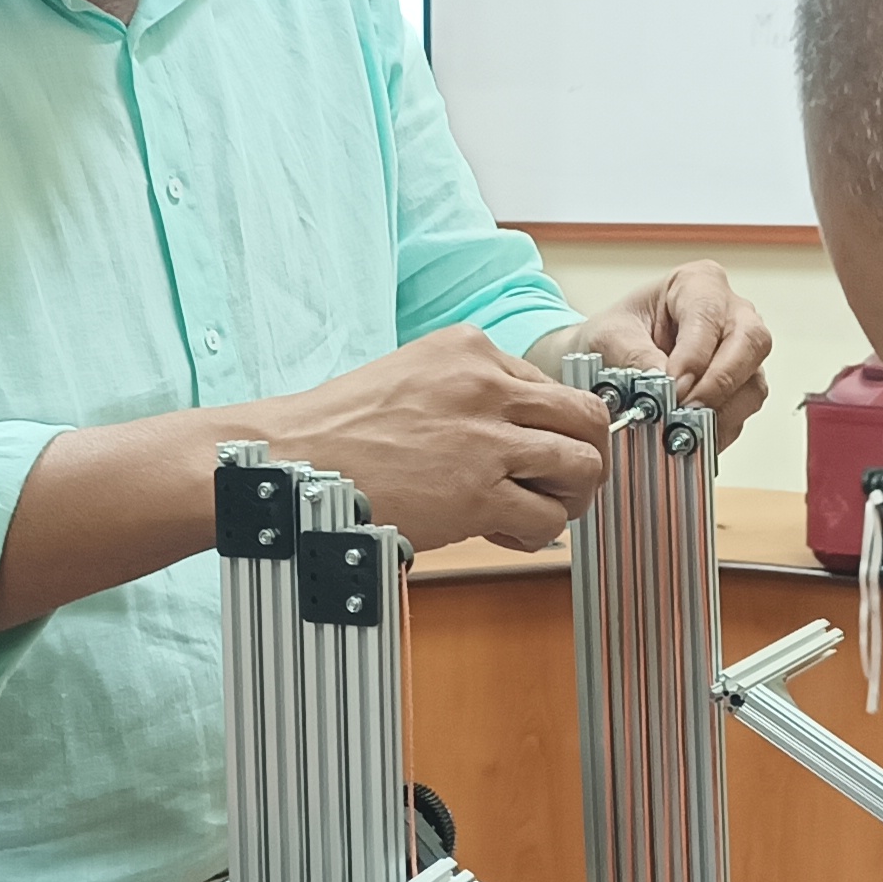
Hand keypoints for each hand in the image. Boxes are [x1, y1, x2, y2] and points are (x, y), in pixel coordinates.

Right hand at [259, 327, 611, 552]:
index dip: (554, 428)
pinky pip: (546, 517)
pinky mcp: (477, 493)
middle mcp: (487, 385)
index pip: (554, 386)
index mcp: (471, 348)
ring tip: (538, 510)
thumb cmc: (342, 429)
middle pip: (589, 419)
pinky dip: (536, 532)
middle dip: (587, 457)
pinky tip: (503, 531)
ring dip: (570, 497)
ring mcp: (485, 439)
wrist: (293, 461)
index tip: (538, 453)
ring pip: (582, 467)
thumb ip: (471, 392)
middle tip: (566, 484)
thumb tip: (525, 431)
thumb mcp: (414, 376)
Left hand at [550, 262, 773, 446]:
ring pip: (754, 382)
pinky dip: (719, 428)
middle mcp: (731, 314)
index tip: (674, 386)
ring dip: (721, 411)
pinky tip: (691, 435)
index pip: (710, 315)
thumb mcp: (609, 336)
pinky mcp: (741, 387)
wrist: (610, 359)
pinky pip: (744, 410)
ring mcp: (742, 352)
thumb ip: (633, 355)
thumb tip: (661, 381)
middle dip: (719, 383)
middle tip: (686, 411)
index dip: (695, 355)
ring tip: (685, 428)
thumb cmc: (615, 334)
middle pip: (750, 343)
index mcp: (699, 284)